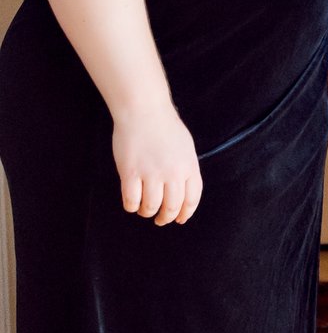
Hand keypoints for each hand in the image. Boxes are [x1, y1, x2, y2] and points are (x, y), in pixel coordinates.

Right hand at [112, 103, 201, 224]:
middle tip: (160, 220)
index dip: (185, 213)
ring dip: (147, 212)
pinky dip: (131, 206)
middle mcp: (173, 173)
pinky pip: (131, 200)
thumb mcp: (185, 148)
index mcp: (189, 166)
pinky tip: (131, 203)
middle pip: (172, 206)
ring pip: (151, 206)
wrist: (145, 112)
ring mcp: (152, 173)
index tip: (179, 219)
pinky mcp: (131, 173)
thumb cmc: (165, 128)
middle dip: (166, 217)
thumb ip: (185, 168)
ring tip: (144, 210)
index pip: (192, 199)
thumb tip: (182, 189)